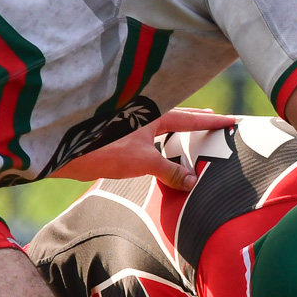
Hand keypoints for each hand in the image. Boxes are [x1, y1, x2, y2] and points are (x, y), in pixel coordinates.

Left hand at [50, 109, 237, 187]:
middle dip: (195, 120)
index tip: (230, 121)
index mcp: (153, 115)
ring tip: (191, 138)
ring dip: (177, 133)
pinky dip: (162, 145)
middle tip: (213, 120)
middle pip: (177, 117)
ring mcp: (131, 126)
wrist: (65, 152)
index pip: (190, 118)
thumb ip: (170, 170)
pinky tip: (162, 154)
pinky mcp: (120, 139)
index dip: (211, 122)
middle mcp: (143, 116)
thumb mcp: (144, 161)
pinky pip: (150, 140)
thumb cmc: (103, 150)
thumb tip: (193, 181)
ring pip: (162, 128)